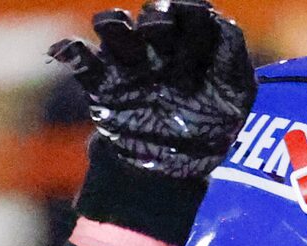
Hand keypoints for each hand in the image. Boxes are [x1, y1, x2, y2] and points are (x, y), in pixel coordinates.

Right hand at [51, 0, 256, 181]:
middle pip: (153, 14)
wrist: (175, 169)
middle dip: (159, 19)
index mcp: (191, 42)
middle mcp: (158, 45)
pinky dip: (72, 52)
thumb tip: (220, 19)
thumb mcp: (237, 93)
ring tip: (127, 40)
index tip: (199, 25)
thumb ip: (232, 53)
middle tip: (164, 39)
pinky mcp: (103, 83)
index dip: (193, 12)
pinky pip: (82, 60)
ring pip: (114, 25)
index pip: (190, 10)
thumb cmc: (211, 126)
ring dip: (117, 26)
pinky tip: (69, 51)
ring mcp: (129, 62)